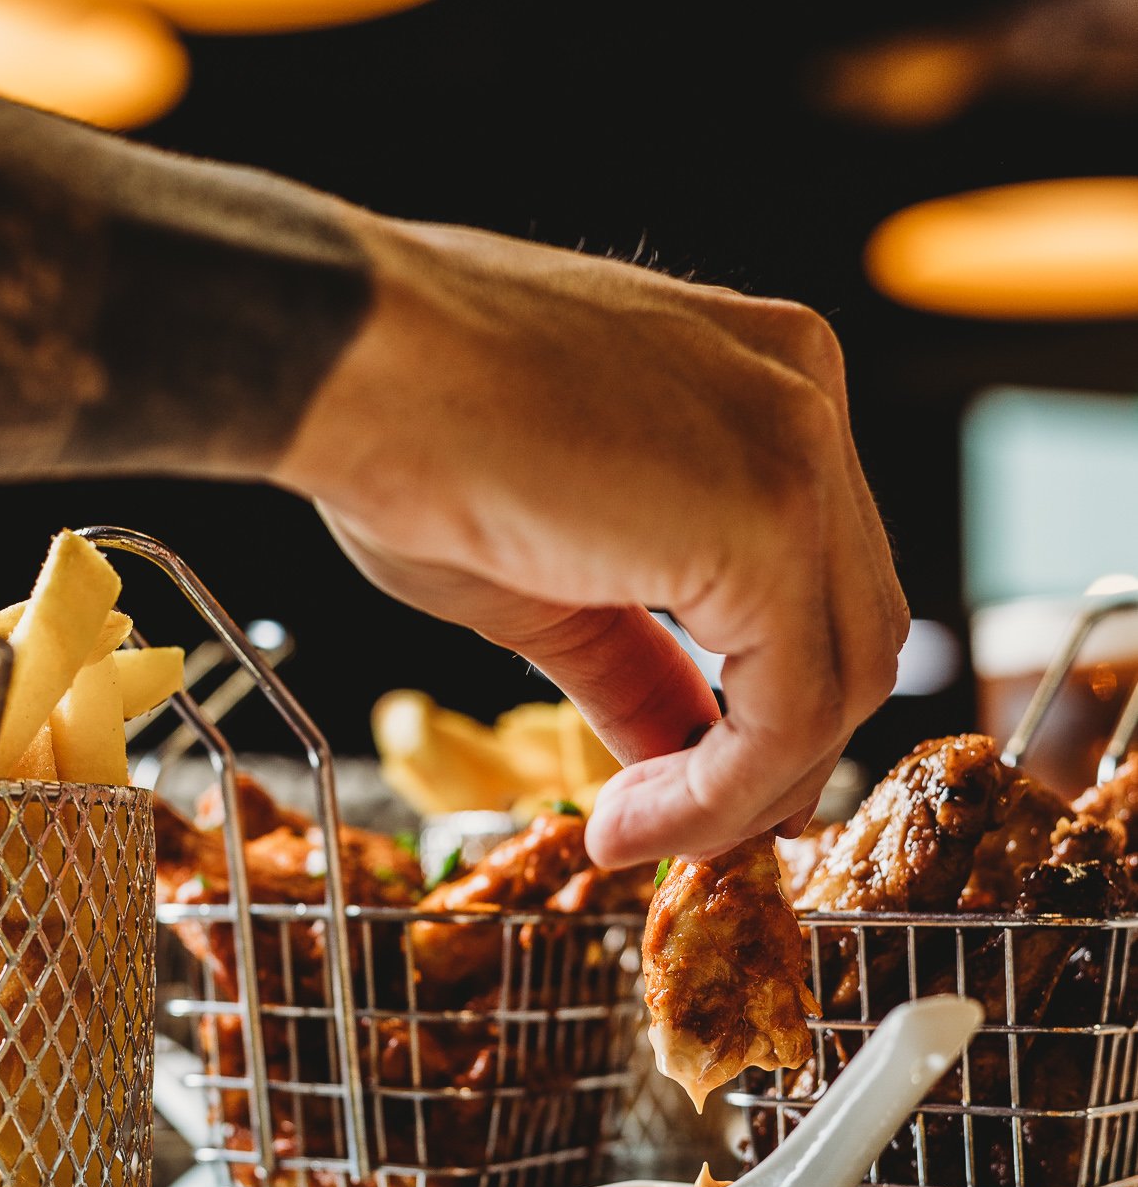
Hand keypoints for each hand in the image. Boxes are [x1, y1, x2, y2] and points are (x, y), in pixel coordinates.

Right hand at [276, 211, 907, 864]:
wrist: (338, 357)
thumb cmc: (403, 426)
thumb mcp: (549, 571)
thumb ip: (638, 662)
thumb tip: (677, 754)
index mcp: (760, 381)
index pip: (815, 580)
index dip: (759, 706)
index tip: (672, 788)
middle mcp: (804, 395)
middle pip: (848, 629)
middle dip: (767, 755)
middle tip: (664, 825)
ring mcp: (801, 448)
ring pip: (841, 677)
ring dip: (742, 789)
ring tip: (631, 829)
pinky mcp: (775, 519)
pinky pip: (791, 709)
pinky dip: (721, 794)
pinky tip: (630, 821)